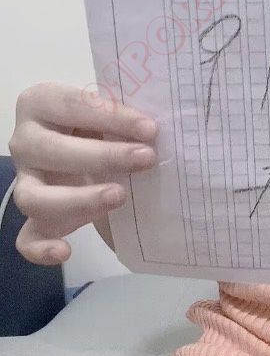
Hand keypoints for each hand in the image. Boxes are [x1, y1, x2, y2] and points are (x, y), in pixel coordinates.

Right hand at [8, 82, 157, 264]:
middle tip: (145, 159)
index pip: (71, 105)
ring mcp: (27, 182)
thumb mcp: (113, 116)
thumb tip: (158, 130)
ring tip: (119, 197)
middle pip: (49, 150)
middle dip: (102, 155)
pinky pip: (26, 239)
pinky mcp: (35, 218)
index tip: (150, 129)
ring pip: (34, 197)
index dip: (111, 116)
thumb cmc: (106, 128)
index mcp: (42, 104)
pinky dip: (41, 248)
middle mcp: (26, 142)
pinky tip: (66, 251)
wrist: (98, 158)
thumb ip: (126, 119)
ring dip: (77, 199)